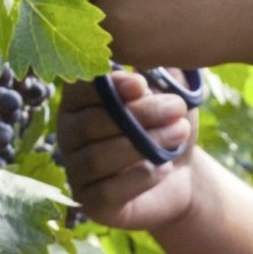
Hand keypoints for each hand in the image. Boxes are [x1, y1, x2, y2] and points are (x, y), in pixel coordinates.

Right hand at [56, 69, 212, 231]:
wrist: (183, 174)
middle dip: (139, 114)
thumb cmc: (169, 124)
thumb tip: (148, 50)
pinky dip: (140, 177)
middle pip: (92, 123)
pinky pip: (108, 191)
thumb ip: (161, 69)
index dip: (109, 86)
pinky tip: (164, 166)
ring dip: (143, 144)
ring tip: (179, 133)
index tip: (142, 84)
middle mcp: (68, 135)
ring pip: (98, 157)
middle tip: (178, 108)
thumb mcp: (171, 91)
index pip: (80, 89)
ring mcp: (76, 171)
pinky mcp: (91, 203)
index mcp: (79, 102)